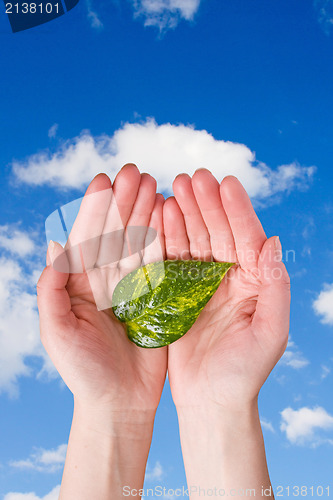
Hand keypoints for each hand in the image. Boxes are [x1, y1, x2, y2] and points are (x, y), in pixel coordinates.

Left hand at [37, 164, 166, 412]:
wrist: (119, 402)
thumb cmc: (83, 372)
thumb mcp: (57, 334)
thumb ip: (50, 292)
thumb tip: (52, 248)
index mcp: (78, 284)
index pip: (85, 239)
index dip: (93, 210)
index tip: (103, 181)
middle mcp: (104, 280)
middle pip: (114, 233)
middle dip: (123, 202)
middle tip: (134, 172)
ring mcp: (132, 286)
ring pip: (138, 242)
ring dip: (145, 212)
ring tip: (155, 183)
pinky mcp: (157, 297)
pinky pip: (161, 263)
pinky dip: (165, 238)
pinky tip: (170, 214)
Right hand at [163, 169, 289, 410]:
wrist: (212, 401)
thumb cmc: (245, 372)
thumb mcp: (270, 332)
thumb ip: (276, 286)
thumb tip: (274, 240)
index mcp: (254, 281)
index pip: (247, 237)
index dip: (237, 209)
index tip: (225, 181)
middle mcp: (228, 276)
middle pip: (218, 231)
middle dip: (206, 203)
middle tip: (193, 176)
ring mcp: (200, 282)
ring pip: (193, 239)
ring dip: (184, 212)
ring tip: (174, 186)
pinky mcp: (175, 292)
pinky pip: (169, 258)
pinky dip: (164, 236)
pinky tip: (159, 214)